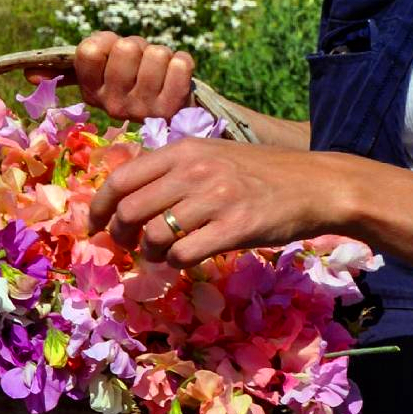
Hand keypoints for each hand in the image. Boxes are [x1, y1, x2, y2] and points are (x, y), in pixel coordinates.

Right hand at [26, 31, 193, 122]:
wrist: (173, 118)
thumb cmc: (134, 86)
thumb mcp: (100, 77)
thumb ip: (68, 68)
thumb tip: (27, 75)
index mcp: (91, 93)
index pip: (90, 49)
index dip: (107, 42)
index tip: (113, 55)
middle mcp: (113, 105)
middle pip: (126, 48)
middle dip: (139, 47)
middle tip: (141, 66)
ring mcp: (143, 109)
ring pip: (156, 54)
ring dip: (162, 56)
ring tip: (159, 74)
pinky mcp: (174, 107)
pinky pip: (181, 64)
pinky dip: (182, 63)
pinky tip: (176, 79)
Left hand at [88, 136, 358, 266]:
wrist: (315, 184)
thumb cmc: (262, 172)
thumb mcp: (214, 154)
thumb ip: (174, 167)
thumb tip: (127, 189)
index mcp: (186, 150)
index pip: (122, 177)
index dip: (100, 206)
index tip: (96, 226)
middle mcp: (196, 170)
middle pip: (130, 210)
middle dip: (122, 236)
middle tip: (130, 247)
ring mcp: (216, 198)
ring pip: (154, 235)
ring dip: (150, 254)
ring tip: (161, 255)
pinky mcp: (235, 227)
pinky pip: (184, 254)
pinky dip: (176, 263)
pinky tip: (187, 259)